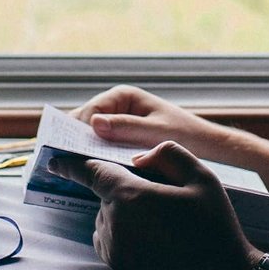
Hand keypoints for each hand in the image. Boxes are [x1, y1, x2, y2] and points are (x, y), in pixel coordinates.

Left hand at [49, 141, 258, 269]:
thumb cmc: (216, 231)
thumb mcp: (203, 179)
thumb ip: (168, 154)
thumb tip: (139, 158)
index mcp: (130, 197)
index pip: (91, 173)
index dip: (71, 164)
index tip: (56, 160)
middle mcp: (115, 224)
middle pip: (107, 196)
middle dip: (127, 191)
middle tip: (164, 199)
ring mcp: (116, 250)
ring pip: (108, 219)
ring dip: (126, 214)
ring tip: (165, 225)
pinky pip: (112, 242)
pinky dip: (125, 235)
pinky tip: (157, 241)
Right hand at [70, 86, 244, 165]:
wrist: (206, 146)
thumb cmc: (185, 135)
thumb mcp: (155, 133)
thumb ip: (126, 127)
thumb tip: (95, 124)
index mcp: (122, 96)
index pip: (89, 112)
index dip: (76, 132)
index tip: (68, 150)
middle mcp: (115, 106)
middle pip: (85, 125)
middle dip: (76, 141)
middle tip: (62, 162)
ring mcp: (116, 122)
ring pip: (90, 138)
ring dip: (84, 151)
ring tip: (72, 170)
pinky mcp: (120, 139)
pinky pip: (101, 147)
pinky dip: (95, 157)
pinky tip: (92, 173)